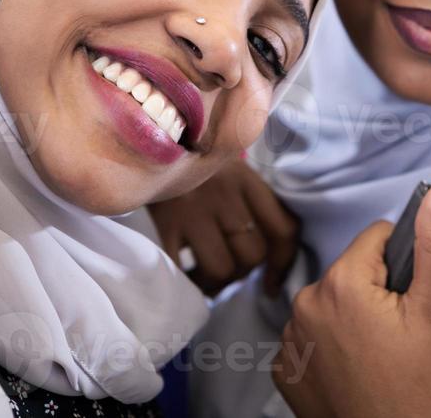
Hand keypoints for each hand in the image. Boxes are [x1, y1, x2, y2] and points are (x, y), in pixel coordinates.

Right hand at [149, 157, 299, 295]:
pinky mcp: (165, 224)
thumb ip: (257, 206)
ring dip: (216, 282)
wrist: (147, 146)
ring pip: (222, 269)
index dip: (283, 264)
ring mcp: (192, 209)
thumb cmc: (198, 169)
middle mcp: (223, 193)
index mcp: (247, 180)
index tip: (272, 283)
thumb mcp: (233, 174)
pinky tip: (187, 276)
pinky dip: (189, 283)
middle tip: (230, 267)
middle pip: (252, 255)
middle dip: (244, 272)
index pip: (283, 230)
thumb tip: (276, 262)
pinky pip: (184, 271)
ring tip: (208, 274)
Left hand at [274, 173, 430, 417]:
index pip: (377, 239)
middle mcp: (305, 303)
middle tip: (399, 335)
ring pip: (331, 302)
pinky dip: (330, 347)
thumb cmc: (416, 389)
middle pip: (352, 271)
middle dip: (376, 292)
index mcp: (342, 282)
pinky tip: (353, 370)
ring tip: (378, 356)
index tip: (411, 303)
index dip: (401, 267)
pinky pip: (311, 337)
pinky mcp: (285, 369)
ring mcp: (290, 339)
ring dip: (352, 319)